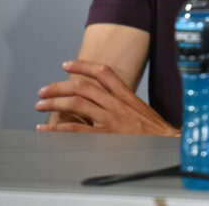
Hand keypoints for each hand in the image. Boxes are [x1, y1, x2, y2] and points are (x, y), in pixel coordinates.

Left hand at [35, 60, 178, 135]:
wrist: (168, 143)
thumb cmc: (155, 130)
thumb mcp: (140, 109)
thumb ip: (122, 102)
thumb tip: (104, 100)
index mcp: (126, 95)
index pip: (103, 72)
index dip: (82, 65)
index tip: (66, 65)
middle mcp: (117, 103)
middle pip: (83, 86)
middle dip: (59, 86)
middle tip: (44, 90)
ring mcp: (111, 119)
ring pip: (76, 103)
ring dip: (54, 102)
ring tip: (40, 105)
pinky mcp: (106, 135)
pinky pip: (76, 129)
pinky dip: (57, 128)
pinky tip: (46, 128)